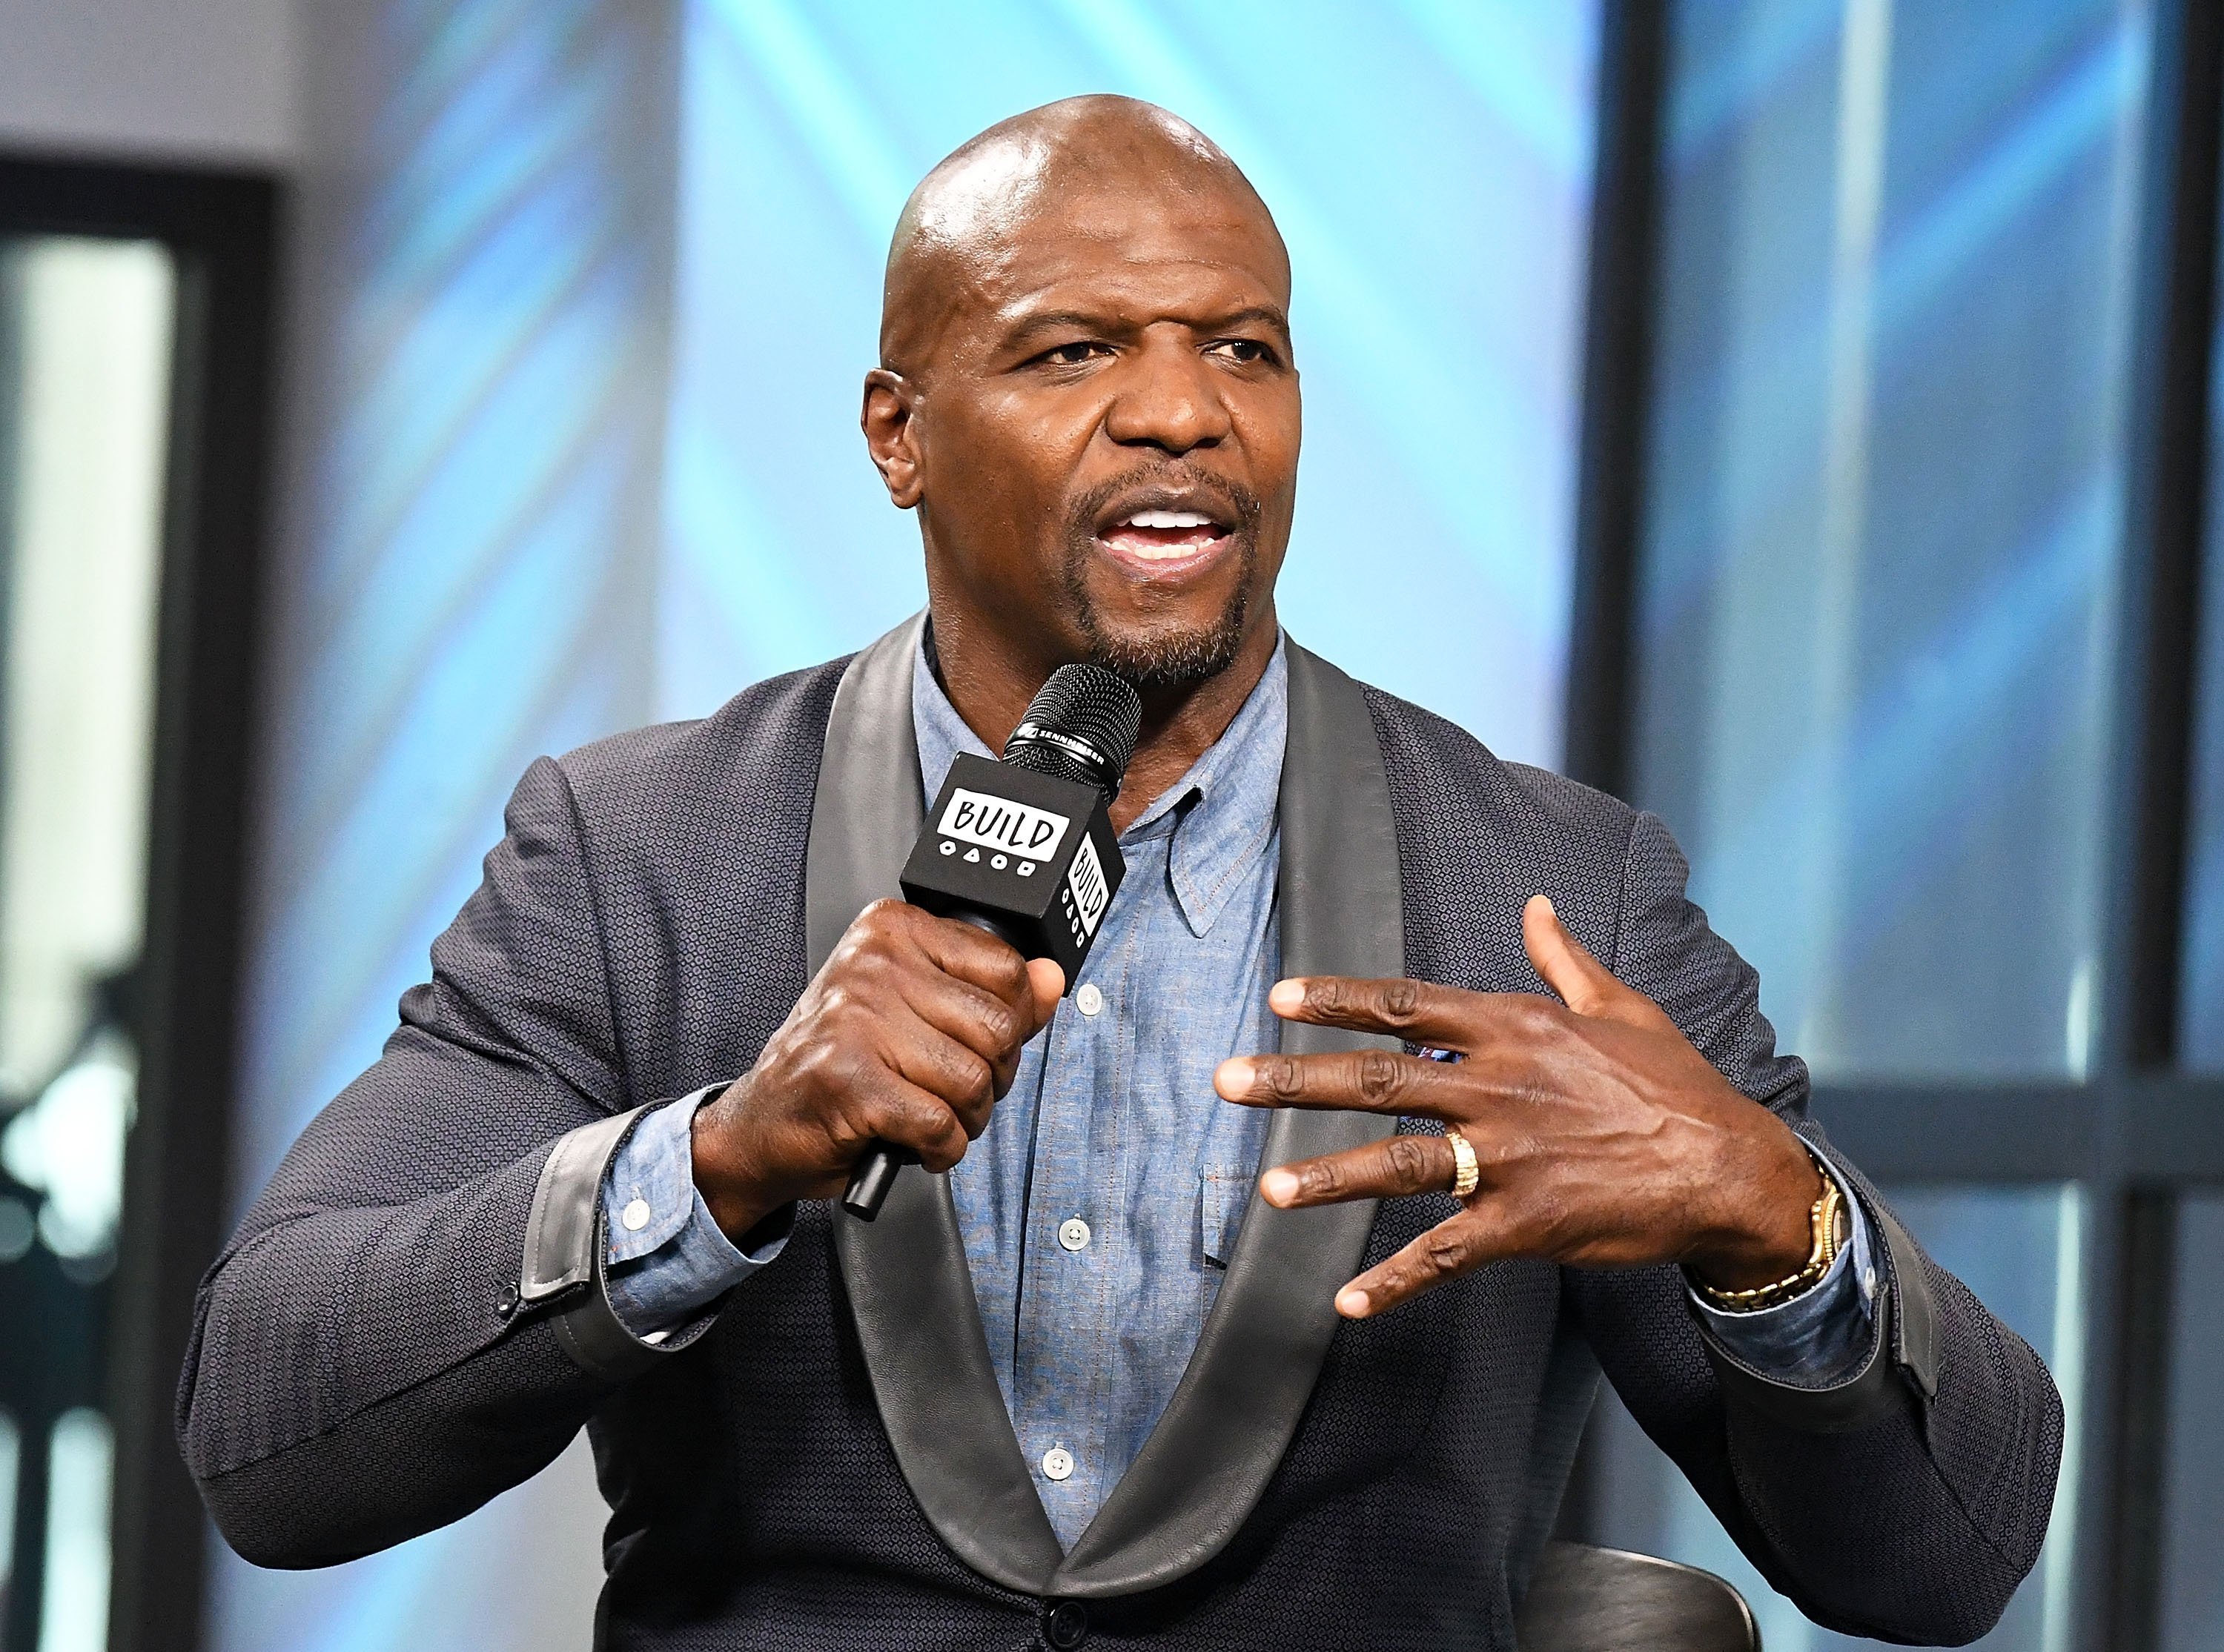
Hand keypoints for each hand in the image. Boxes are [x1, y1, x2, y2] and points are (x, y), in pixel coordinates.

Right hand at [692, 899, 1063, 1237]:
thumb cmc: (841, 1065)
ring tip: (931, 1118)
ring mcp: (856, 1020)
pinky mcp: (847, 1082)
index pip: (1006, 968)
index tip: (978, 1046)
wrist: (761, 1124)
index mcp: (894, 931)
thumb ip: (991, 996)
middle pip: (999, 1028)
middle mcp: (872, 964)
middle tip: (954, 1093)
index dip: (1011, 1023)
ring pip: (974, 1080)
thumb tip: (1053, 979)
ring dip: (966, 1120)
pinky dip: (941, 1150)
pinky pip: (940, 1124)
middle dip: (992, 1079)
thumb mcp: (918, 1013)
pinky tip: (916, 1145)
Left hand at [1212, 894, 1818, 1317]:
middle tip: (1227, 1080)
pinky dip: (1395, 1280)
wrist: (1730, 1169)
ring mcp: (1510, 1157)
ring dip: (1328, 1179)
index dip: (1340, 1000)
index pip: (1408, 1006)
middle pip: (1379, 1078)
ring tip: (1267, 1190)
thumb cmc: (1675, 1084)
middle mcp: (1501, 1085)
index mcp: (1517, 1028)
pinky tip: (1347, 1302)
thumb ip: (1564, 958)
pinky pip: (1446, 1254)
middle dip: (1296, 1079)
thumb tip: (1536, 905)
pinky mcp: (1527, 1223)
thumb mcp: (1622, 1006)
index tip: (1280, 998)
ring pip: (1399, 1165)